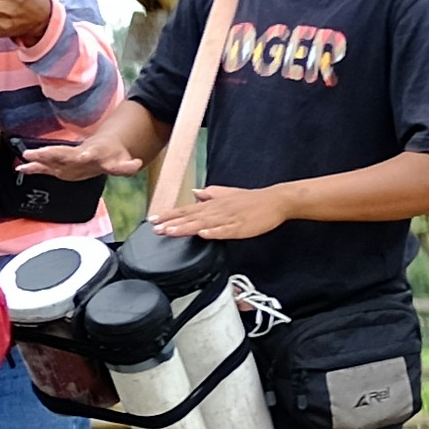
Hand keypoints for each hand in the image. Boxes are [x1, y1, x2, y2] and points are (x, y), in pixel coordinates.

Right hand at [18, 132, 138, 181]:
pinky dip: (34, 168)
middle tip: (36, 153)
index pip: (90, 154)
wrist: (103, 150)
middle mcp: (77, 154)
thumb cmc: (112, 156)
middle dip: (50, 154)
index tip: (81, 155)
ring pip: (52, 158)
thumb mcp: (124, 162)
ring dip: (39, 158)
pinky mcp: (61, 167)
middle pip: (63, 153)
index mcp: (94, 153)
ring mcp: (68, 160)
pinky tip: (21, 169)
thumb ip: (127, 166)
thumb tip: (137, 163)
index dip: (86, 155)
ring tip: (25, 157)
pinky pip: (46, 167)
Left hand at [155, 179, 295, 243]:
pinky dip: (215, 232)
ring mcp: (229, 218)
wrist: (275, 200)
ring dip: (186, 227)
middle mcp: (217, 210)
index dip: (169, 215)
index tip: (152, 220)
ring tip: (171, 231)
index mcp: (212, 204)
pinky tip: (204, 235)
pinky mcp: (241, 226)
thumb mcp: (227, 194)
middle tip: (154, 228)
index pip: (186, 209)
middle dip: (172, 223)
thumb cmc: (251, 200)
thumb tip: (194, 193)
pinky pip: (226, 230)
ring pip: (204, 223)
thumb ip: (209, 194)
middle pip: (191, 217)